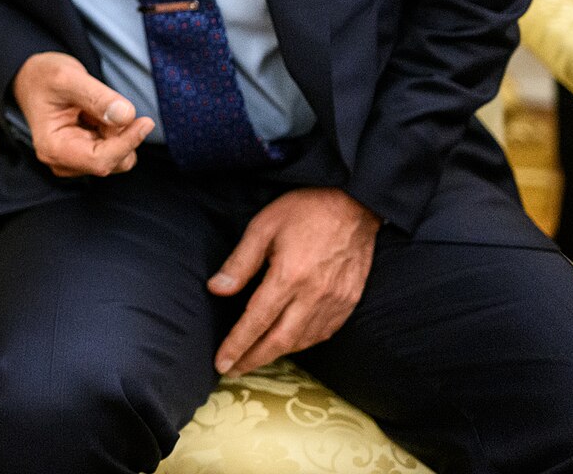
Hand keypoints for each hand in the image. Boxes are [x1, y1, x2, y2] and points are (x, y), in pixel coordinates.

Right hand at [10, 51, 153, 177]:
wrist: (34, 78)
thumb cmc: (45, 77)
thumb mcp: (68, 77)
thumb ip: (97, 97)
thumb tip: (126, 116)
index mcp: (53, 148)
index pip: (100, 160)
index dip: (126, 143)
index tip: (145, 122)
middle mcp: (62, 162)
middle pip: (112, 161)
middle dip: (121, 134)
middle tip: (110, 102)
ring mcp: (74, 161)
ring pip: (117, 158)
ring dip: (119, 132)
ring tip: (99, 107)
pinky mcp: (85, 156)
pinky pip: (114, 151)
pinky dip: (115, 132)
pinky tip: (99, 115)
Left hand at [207, 188, 379, 376]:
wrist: (355, 203)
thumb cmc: (305, 209)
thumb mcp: (263, 226)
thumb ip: (240, 262)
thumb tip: (217, 289)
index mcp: (289, 277)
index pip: (256, 321)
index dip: (237, 345)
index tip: (222, 362)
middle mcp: (314, 296)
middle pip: (279, 340)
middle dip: (253, 359)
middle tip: (233, 369)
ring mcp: (336, 302)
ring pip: (302, 341)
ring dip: (277, 354)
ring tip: (255, 358)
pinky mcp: (350, 302)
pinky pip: (324, 333)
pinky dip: (302, 343)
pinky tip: (289, 342)